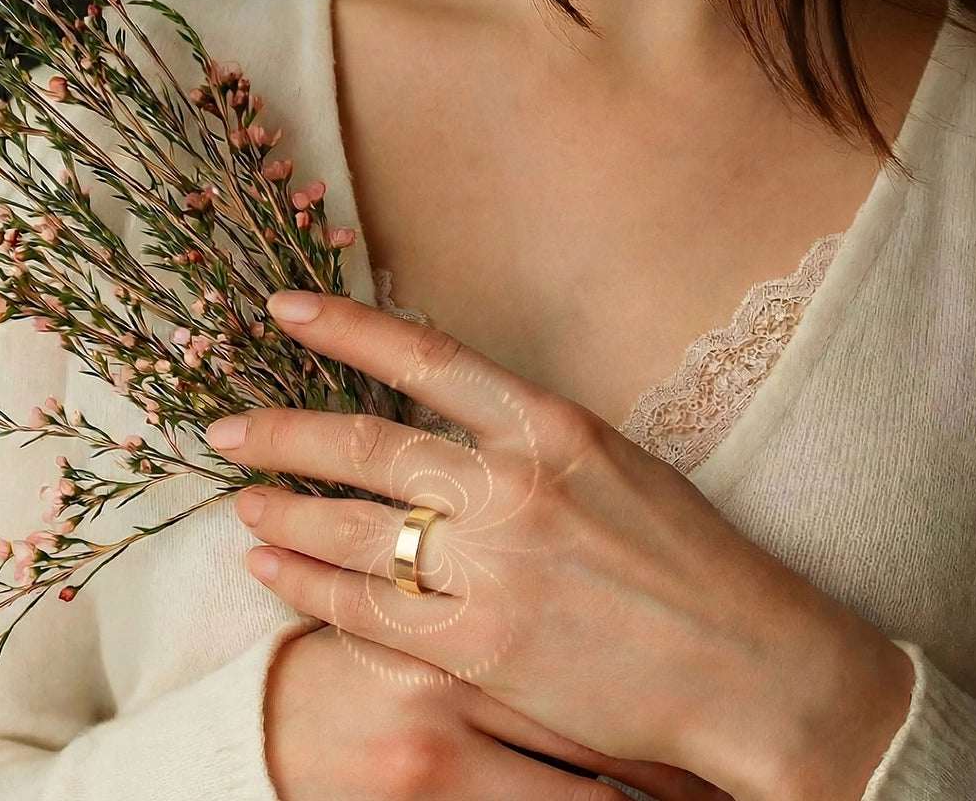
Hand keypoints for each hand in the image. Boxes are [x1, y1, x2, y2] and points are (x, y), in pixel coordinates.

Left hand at [208, 291, 914, 800]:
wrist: (750, 663)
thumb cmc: (694, 555)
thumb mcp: (619, 461)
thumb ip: (531, 437)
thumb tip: (451, 418)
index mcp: (554, 427)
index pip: (426, 359)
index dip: (346, 329)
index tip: (284, 312)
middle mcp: (517, 488)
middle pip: (368, 447)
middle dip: (283, 432)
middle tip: (225, 428)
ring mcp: (497, 569)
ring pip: (358, 530)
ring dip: (287, 511)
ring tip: (244, 502)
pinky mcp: (484, 648)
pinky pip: (371, 612)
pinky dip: (310, 586)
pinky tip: (273, 568)